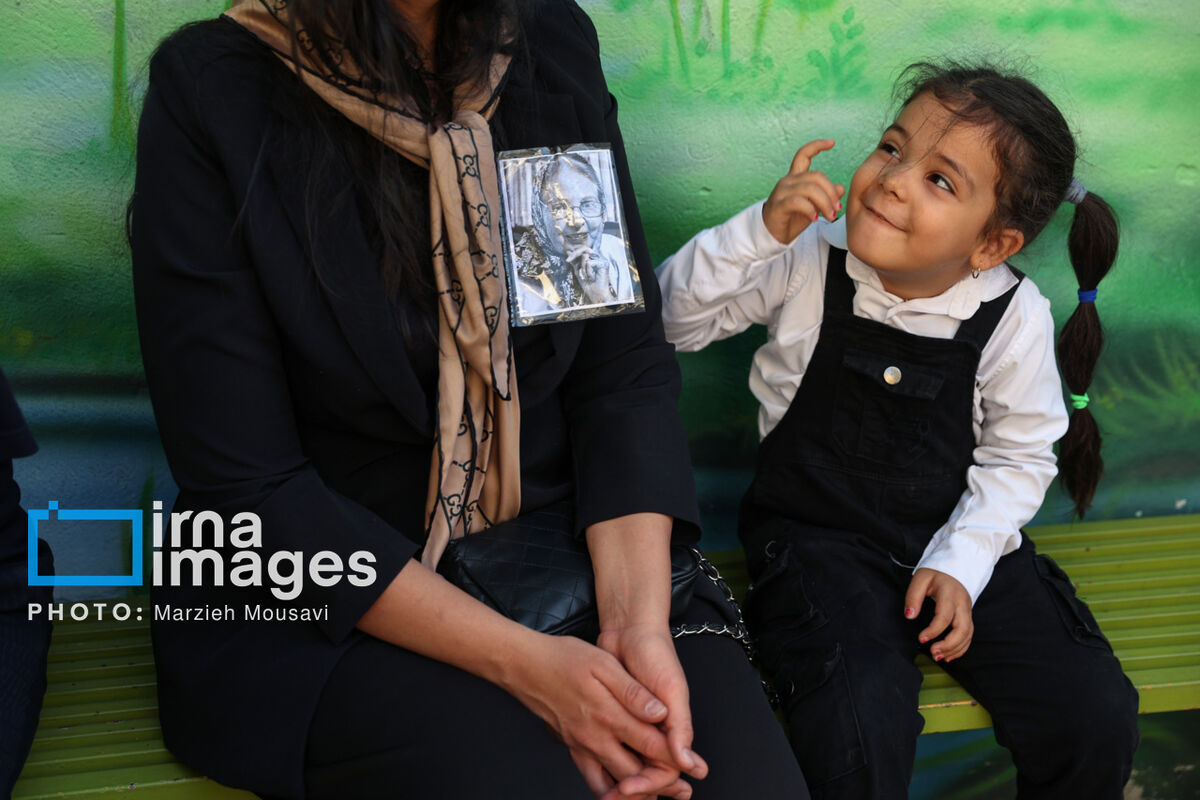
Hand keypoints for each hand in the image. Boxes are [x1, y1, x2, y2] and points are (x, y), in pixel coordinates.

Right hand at [505, 632, 691, 798]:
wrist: (523, 665)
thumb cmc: (562, 658)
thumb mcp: (602, 663)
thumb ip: (632, 691)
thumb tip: (659, 712)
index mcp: (609, 715)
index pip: (651, 745)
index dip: (675, 758)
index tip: (694, 767)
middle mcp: (596, 737)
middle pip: (635, 772)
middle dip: (661, 784)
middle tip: (683, 792)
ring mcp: (581, 745)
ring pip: (613, 781)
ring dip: (636, 793)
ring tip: (655, 799)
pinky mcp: (570, 746)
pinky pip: (591, 778)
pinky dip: (607, 790)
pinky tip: (616, 793)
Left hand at [569, 248, 618, 303]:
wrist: (595, 293)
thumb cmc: (588, 284)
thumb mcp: (578, 271)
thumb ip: (574, 261)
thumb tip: (568, 251)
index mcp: (592, 258)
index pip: (582, 251)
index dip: (574, 254)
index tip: (567, 260)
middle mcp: (597, 257)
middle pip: (584, 249)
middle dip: (575, 255)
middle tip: (568, 260)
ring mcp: (601, 259)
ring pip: (586, 256)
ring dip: (582, 267)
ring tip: (585, 276)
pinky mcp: (604, 263)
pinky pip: (590, 263)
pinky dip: (588, 271)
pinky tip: (591, 278)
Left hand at [596, 624, 708, 798]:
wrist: (631, 629)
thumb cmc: (656, 655)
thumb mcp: (672, 688)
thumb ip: (679, 725)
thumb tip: (687, 761)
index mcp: (671, 729)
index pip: (664, 769)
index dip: (650, 783)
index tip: (629, 790)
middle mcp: (653, 731)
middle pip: (646, 773)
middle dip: (635, 791)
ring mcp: (633, 725)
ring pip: (628, 764)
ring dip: (618, 782)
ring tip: (606, 798)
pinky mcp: (613, 716)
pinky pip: (609, 747)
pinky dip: (603, 762)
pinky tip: (594, 774)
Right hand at [762, 138, 844, 243]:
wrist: (773, 234)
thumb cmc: (792, 218)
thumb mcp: (813, 206)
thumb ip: (825, 196)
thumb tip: (841, 188)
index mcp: (795, 177)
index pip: (803, 154)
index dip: (817, 146)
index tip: (832, 142)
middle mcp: (788, 180)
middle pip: (816, 176)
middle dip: (831, 192)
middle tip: (837, 208)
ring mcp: (782, 191)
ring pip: (810, 189)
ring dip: (825, 203)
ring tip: (830, 216)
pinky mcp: (779, 204)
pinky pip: (798, 202)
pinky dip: (810, 210)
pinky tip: (815, 218)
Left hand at [904, 568, 973, 661]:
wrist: (954, 567)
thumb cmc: (935, 574)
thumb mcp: (920, 578)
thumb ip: (913, 597)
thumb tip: (910, 615)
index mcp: (950, 593)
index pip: (945, 616)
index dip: (933, 630)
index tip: (921, 639)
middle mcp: (962, 604)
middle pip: (962, 629)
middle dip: (949, 645)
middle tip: (933, 653)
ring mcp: (968, 611)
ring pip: (968, 635)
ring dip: (955, 649)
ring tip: (939, 657)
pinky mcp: (968, 616)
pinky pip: (969, 635)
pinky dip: (961, 648)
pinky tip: (949, 655)